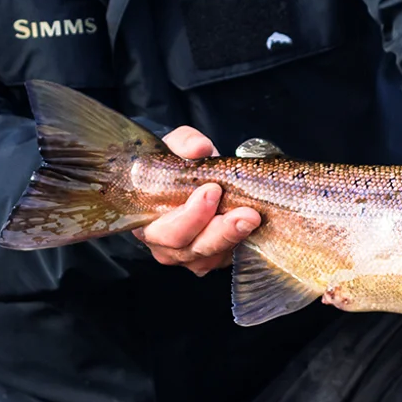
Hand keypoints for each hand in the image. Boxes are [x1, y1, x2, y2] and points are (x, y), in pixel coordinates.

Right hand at [134, 125, 262, 276]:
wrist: (193, 176)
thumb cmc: (178, 165)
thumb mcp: (175, 146)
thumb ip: (184, 143)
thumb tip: (199, 148)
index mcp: (147, 220)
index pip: (164, 230)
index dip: (189, 216)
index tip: (212, 190)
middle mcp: (165, 245)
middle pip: (190, 248)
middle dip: (220, 232)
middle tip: (245, 213)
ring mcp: (189, 256)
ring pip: (210, 257)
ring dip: (234, 238)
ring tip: (253, 218)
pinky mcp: (212, 258)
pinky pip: (226, 259)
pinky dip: (241, 244)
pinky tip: (254, 230)